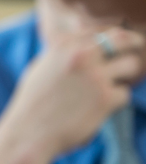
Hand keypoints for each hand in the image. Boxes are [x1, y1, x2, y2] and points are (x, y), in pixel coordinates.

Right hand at [4, 27, 143, 158]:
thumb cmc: (33, 103)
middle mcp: (81, 55)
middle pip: (122, 40)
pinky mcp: (106, 98)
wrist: (29, 132)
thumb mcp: (41, 68)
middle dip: (133, 45)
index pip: (100, 31)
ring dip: (126, 76)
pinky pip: (125, 93)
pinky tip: (99, 108)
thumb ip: (62, 55)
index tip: (119, 43)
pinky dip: (116, 100)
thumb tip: (84, 46)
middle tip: (137, 49)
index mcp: (64, 45)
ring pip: (131, 65)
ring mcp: (95, 76)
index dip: (112, 38)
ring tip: (113, 85)